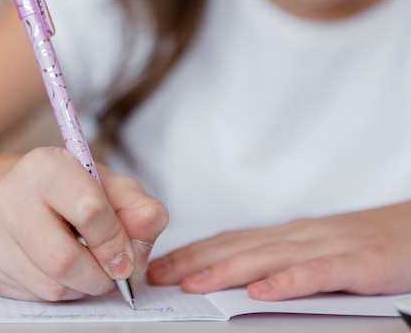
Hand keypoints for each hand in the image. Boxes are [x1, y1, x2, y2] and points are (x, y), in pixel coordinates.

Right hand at [0, 147, 167, 301]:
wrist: (25, 197)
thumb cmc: (73, 192)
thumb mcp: (112, 189)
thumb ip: (139, 206)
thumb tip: (149, 223)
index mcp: (43, 166)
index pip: (88, 209)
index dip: (116, 240)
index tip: (126, 254)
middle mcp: (7, 195)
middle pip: (63, 259)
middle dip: (99, 276)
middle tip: (111, 272)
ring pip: (49, 284)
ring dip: (81, 287)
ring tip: (88, 268)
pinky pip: (33, 296)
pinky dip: (60, 292)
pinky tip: (63, 271)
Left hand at [147, 201, 410, 300]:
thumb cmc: (369, 244)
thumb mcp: (317, 250)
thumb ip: (283, 260)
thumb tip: (242, 280)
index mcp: (289, 235)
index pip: (231, 241)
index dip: (193, 253)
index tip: (160, 267)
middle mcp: (300, 236)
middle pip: (239, 247)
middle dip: (195, 261)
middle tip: (158, 275)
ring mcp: (329, 247)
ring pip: (269, 257)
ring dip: (226, 270)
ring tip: (193, 283)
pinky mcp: (360, 262)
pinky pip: (319, 273)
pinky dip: (289, 282)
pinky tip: (262, 293)